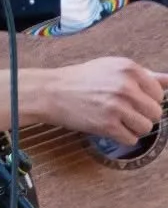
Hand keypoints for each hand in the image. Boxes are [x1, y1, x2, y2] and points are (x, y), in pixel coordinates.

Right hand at [42, 58, 167, 144]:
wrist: (51, 92)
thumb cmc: (80, 79)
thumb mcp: (111, 67)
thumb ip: (144, 74)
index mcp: (129, 69)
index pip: (159, 92)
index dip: (146, 99)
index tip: (131, 100)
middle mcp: (125, 87)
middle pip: (155, 112)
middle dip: (141, 115)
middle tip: (123, 111)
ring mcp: (117, 107)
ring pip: (146, 127)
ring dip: (133, 128)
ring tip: (117, 120)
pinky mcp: (108, 125)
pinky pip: (131, 139)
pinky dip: (122, 137)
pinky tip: (110, 128)